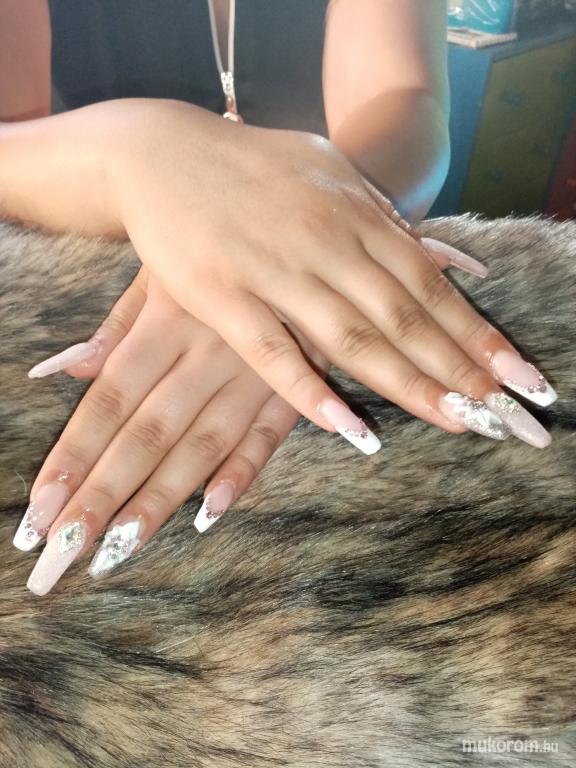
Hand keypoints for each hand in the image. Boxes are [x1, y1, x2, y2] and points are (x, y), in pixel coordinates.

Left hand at [16, 270, 327, 594]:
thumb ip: (115, 328)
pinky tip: (210, 513)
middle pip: (146, 434)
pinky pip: (269, 433)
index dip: (72, 458)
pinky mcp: (297, 384)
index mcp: (165, 322)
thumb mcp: (160, 272)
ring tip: (117, 549)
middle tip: (62, 555)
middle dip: (101, 497)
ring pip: (200, 444)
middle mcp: (205, 351)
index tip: (39, 514)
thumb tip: (60, 372)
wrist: (300, 226)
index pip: (107, 402)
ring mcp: (254, 371)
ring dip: (159, 499)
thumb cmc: (215, 251)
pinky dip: (242, 472)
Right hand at [109, 100, 554, 448]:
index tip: (514, 375)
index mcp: (353, 213)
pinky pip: (273, 353)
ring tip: (458, 423)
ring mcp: (273, 271)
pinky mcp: (221, 297)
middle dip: (460, 369)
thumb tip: (437, 254)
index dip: (474, 332)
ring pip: (352, 339)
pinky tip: (350, 428)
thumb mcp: (326, 171)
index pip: (429, 283)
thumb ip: (379, 214)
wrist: (162, 152)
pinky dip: (311, 392)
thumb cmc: (251, 166)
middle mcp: (324, 243)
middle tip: (506, 414)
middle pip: (404, 317)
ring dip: (408, 385)